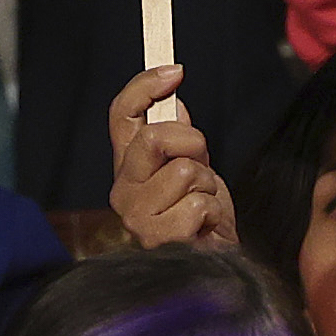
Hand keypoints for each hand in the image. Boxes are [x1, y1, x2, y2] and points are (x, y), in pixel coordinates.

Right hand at [109, 66, 237, 248]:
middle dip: (193, 144)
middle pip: (154, 138)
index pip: (121, 115)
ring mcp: (137, 217)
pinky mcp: (157, 240)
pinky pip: (198, 204)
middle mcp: (123, 191)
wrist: (213, 264)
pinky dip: (213, 212)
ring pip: (185, 171)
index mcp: (128, 168)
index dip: (144, 86)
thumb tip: (173, 100)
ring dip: (208, 186)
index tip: (175, 71)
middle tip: (200, 166)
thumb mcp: (192, 168)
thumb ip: (177, 139)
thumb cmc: (201, 219)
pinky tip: (203, 227)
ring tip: (202, 205)